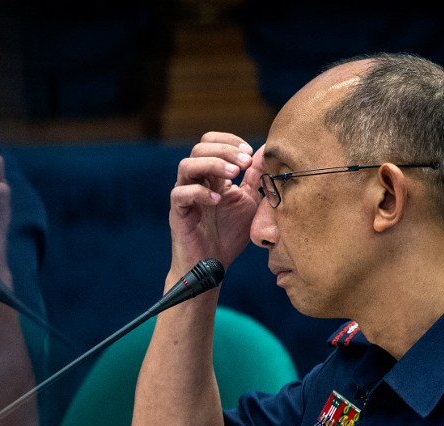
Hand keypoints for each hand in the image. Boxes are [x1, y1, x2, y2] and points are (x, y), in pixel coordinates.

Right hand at [169, 132, 260, 270]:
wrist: (212, 265)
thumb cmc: (229, 235)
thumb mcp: (249, 201)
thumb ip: (255, 177)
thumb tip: (265, 150)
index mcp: (210, 175)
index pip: (210, 141)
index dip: (229, 141)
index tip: (250, 154)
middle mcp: (195, 181)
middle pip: (199, 148)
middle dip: (225, 150)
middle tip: (244, 164)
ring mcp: (184, 196)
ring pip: (186, 165)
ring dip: (212, 164)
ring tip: (233, 175)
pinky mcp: (178, 213)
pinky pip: (180, 193)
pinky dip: (199, 192)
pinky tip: (217, 201)